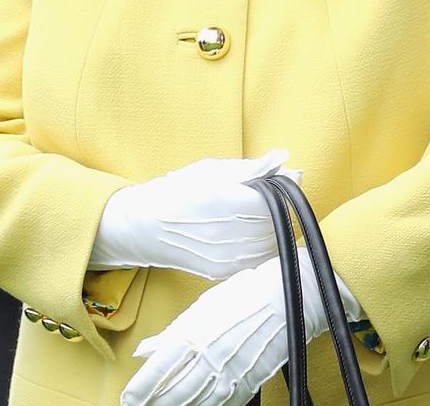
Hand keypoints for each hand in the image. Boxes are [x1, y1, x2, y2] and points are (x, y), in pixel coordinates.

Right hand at [88, 149, 303, 278]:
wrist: (144, 227)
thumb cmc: (178, 190)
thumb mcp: (210, 170)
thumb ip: (250, 167)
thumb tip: (284, 157)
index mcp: (217, 200)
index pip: (270, 199)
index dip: (284, 185)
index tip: (284, 175)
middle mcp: (220, 232)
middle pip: (275, 221)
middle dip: (281, 203)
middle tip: (272, 189)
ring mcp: (222, 257)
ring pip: (272, 242)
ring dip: (276, 224)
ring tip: (260, 209)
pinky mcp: (222, 272)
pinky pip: (260, 258)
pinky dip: (266, 242)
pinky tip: (253, 229)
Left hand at [120, 247, 364, 405]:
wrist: (291, 296)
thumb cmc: (247, 293)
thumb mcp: (205, 305)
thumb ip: (172, 332)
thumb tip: (145, 348)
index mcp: (196, 333)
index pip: (159, 368)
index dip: (140, 387)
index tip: (128, 397)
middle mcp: (210, 357)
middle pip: (173, 392)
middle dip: (153, 403)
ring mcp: (230, 373)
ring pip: (195, 402)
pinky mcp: (248, 383)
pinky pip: (221, 403)